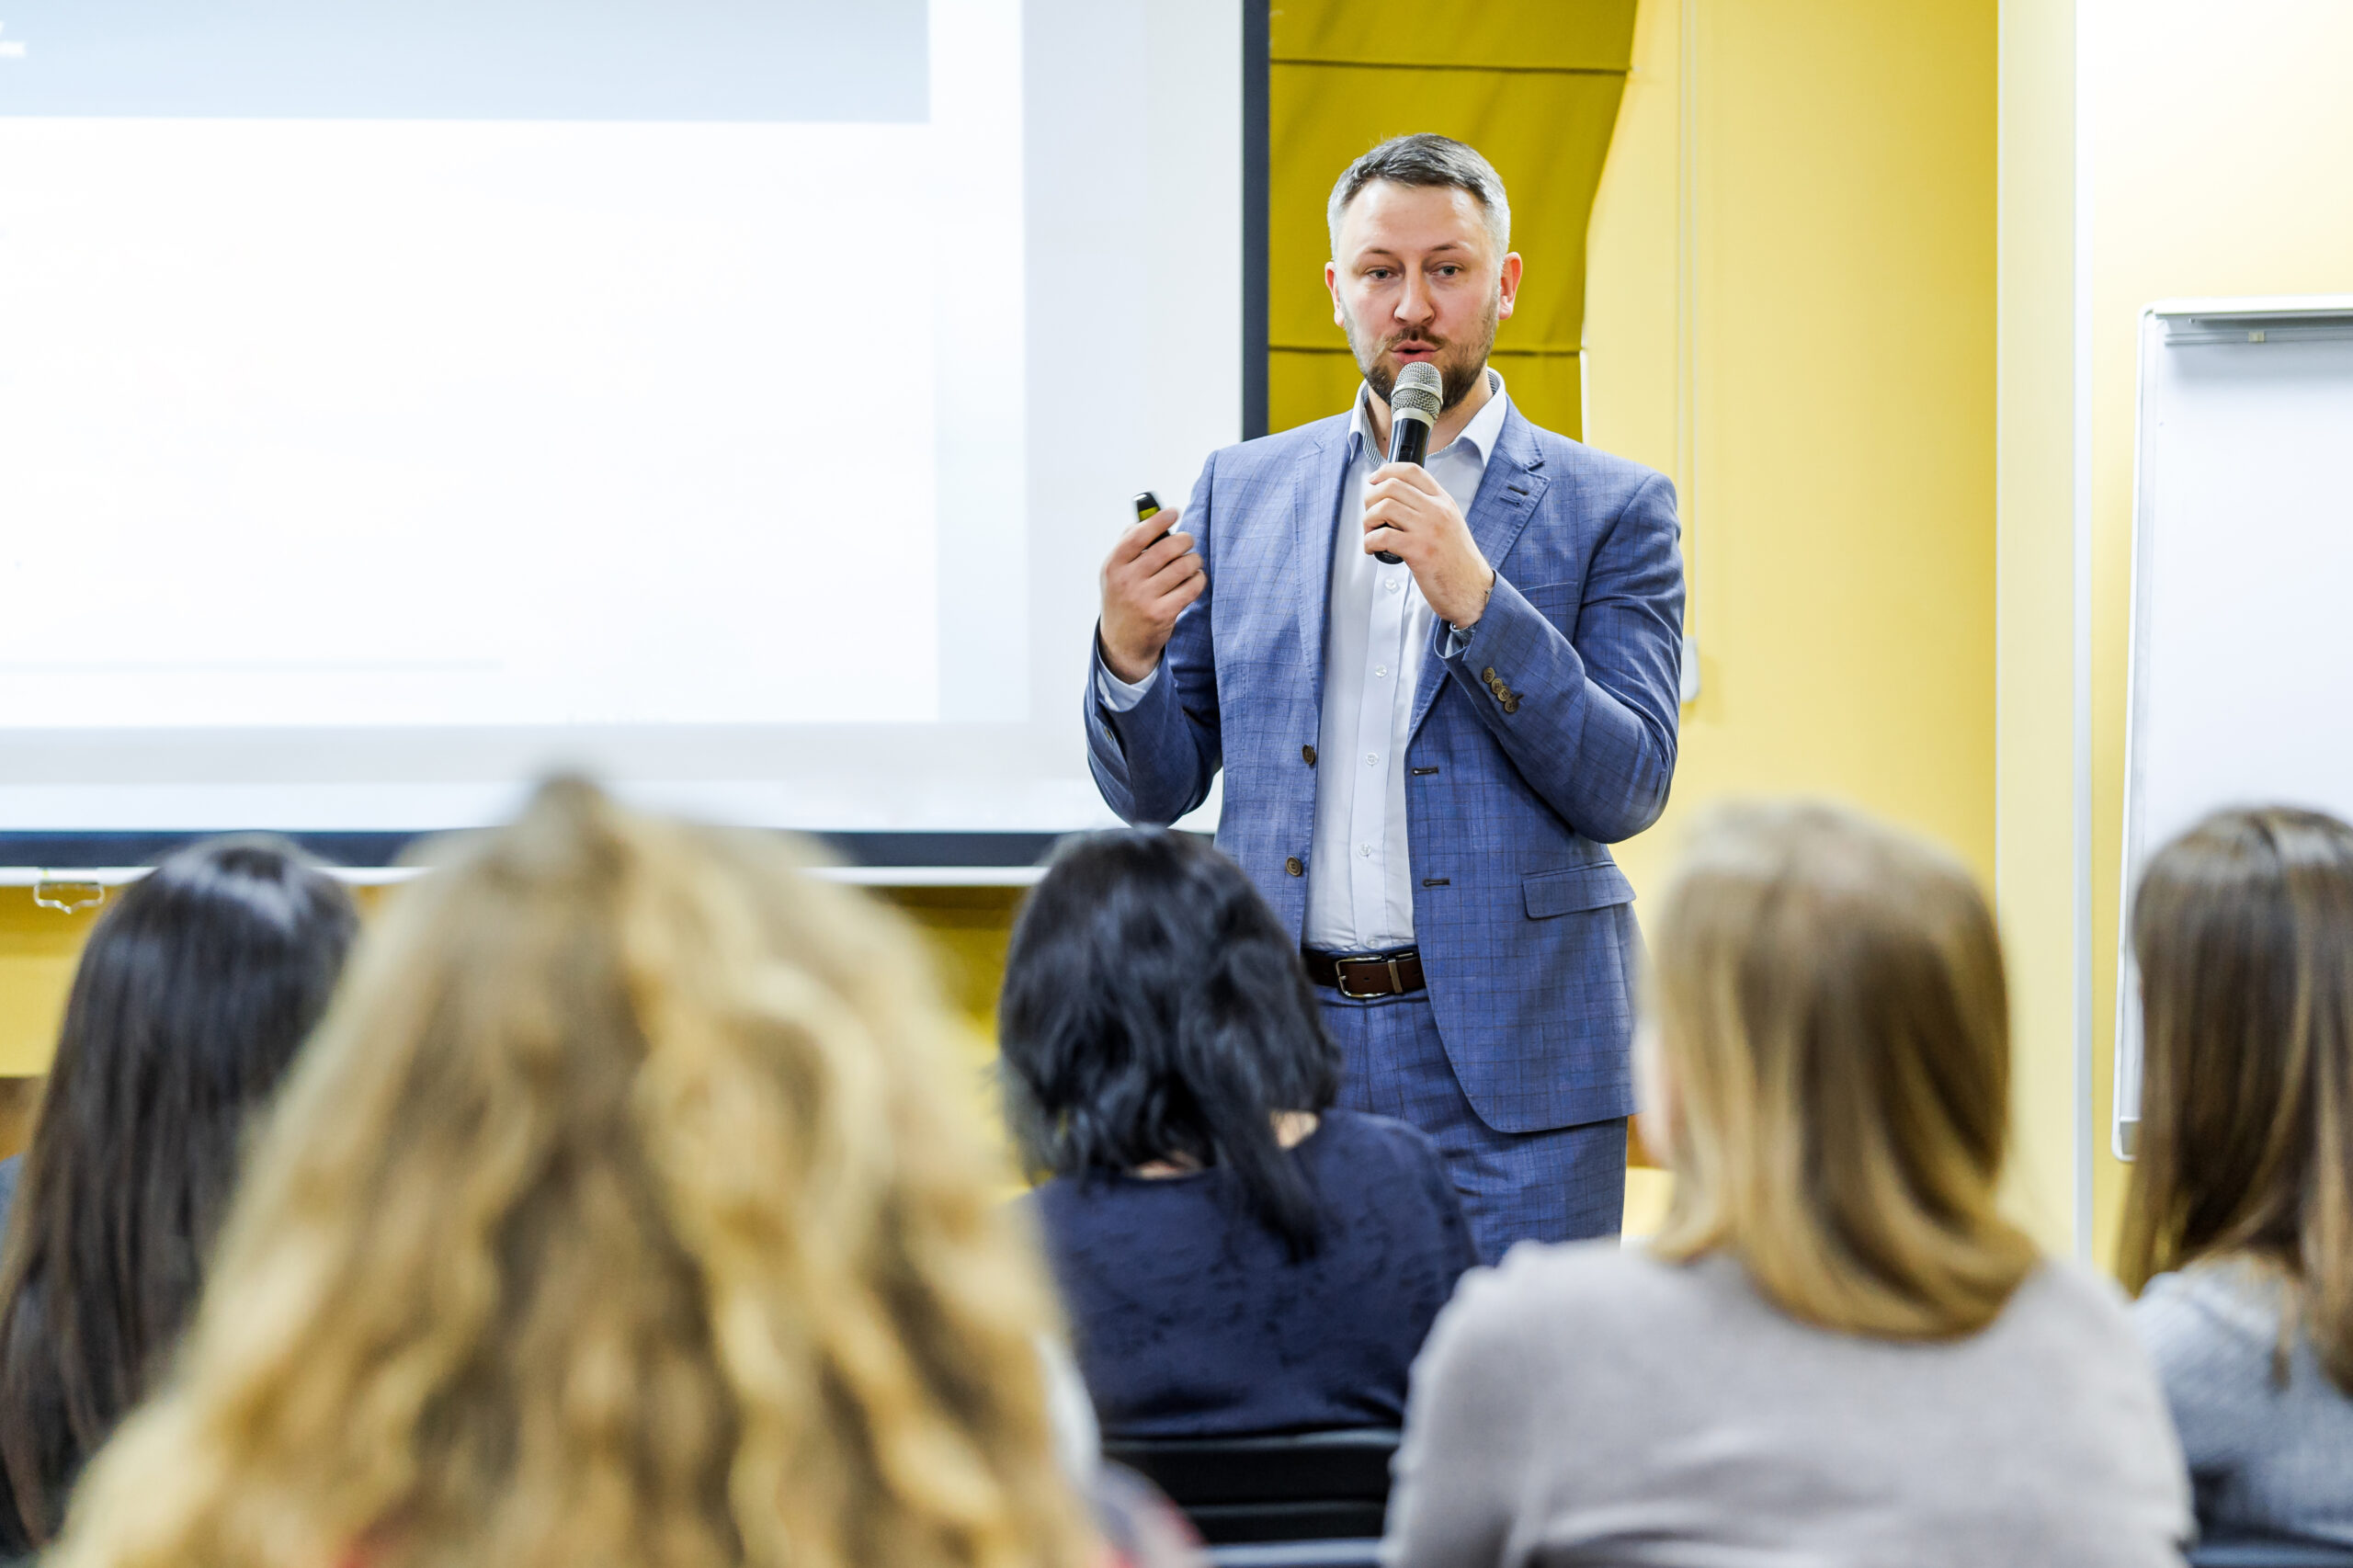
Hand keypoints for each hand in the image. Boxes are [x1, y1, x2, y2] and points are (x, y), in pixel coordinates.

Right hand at [1098, 510, 1204, 682]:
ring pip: (1183, 567)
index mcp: (1113, 565)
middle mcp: (1127, 581)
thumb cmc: (1122, 598)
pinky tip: (1195, 578)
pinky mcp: (1163, 613)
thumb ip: (1127, 544)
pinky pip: (1191, 587)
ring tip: (1193, 562)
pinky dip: (1199, 579)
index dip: (1159, 520)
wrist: (1122, 642)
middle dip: (1185, 540)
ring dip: (1194, 560)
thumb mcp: (1114, 572)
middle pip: (1166, 549)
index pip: (1138, 535)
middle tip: (1189, 541)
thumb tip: (1147, 517)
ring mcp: (1144, 599)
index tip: (1174, 512)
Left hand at [1362, 464, 1494, 626]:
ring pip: (1384, 507)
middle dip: (1370, 498)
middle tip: (1370, 515)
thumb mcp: (1449, 525)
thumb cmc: (1458, 563)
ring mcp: (1429, 529)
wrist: (1473, 589)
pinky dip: (1369, 541)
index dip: (1386, 471)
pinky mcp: (1419, 550)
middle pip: (1392, 485)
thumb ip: (1427, 510)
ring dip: (1368, 520)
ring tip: (1370, 533)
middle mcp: (1437, 511)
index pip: (1411, 470)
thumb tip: (1394, 503)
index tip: (1374, 481)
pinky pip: (1382, 536)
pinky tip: (1373, 549)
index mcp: (1443, 502)